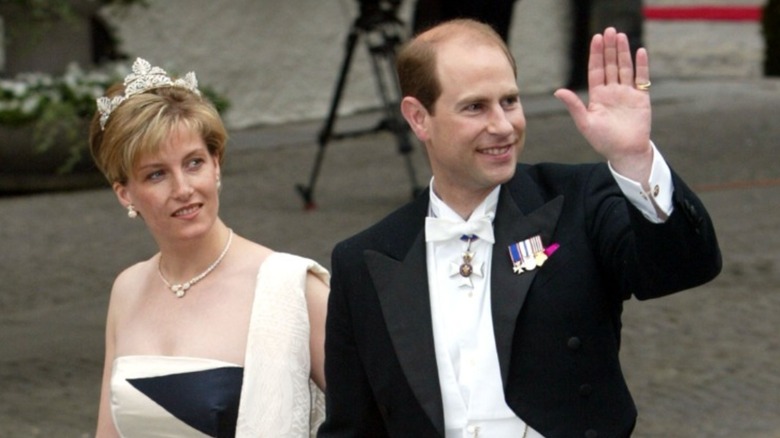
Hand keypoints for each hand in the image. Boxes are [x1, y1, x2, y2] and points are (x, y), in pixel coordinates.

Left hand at [554, 27, 652, 182]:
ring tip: (621, 36)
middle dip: (609, 48)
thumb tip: (558, 91)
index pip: (595, 70)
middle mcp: (612, 92)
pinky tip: (639, 51)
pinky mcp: (641, 98)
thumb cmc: (603, 141)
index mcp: (597, 96)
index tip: (596, 38)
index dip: (595, 55)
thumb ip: (574, 106)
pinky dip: (641, 65)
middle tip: (609, 30)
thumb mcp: (585, 123)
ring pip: (624, 68)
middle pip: (610, 65)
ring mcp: (627, 93)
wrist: (625, 152)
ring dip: (623, 52)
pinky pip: (642, 78)